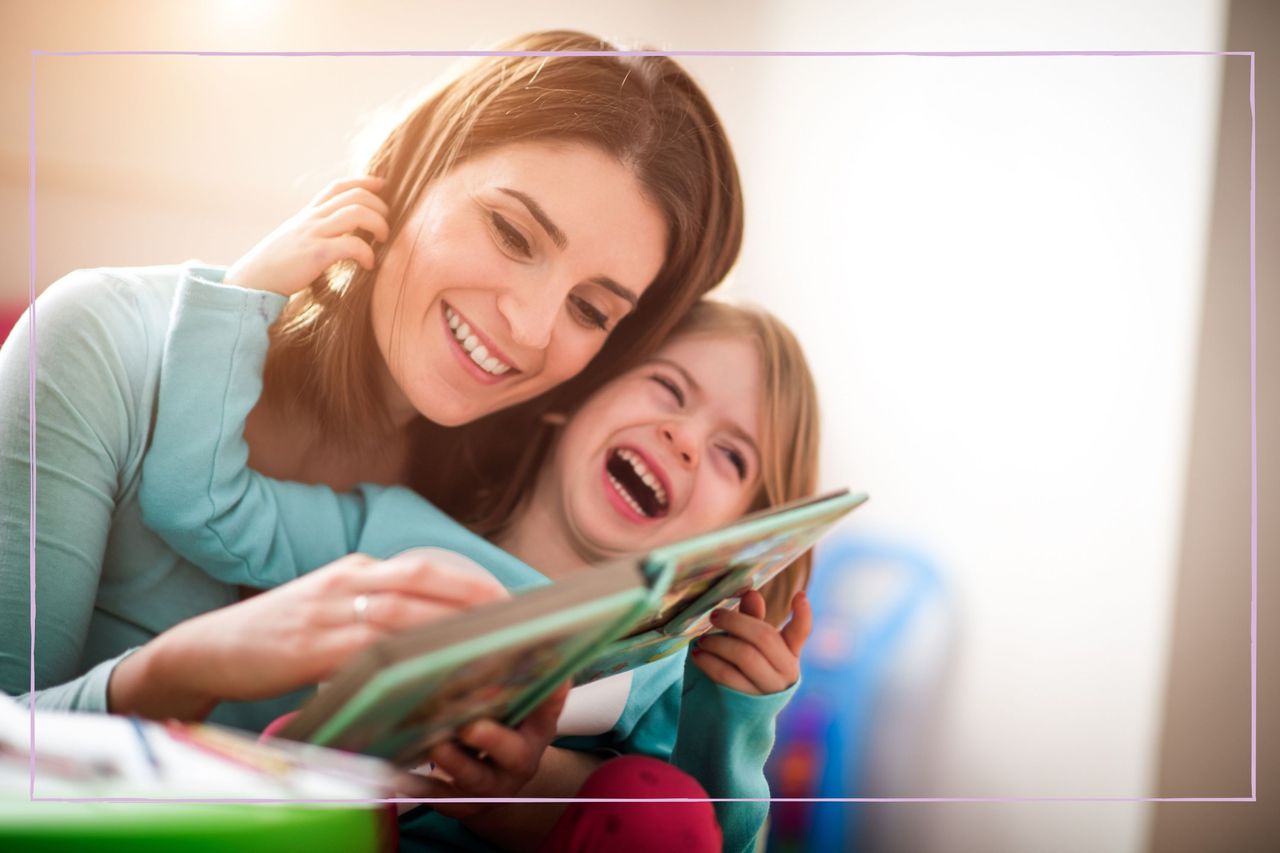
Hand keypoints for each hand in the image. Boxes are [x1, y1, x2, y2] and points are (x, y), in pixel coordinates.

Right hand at [108, 550, 508, 719]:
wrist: (206, 651)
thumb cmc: (274, 636)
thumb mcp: (327, 609)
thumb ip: (371, 611)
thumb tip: (424, 628)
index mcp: (354, 570)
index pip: (423, 566)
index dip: (467, 578)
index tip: (506, 595)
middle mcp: (346, 582)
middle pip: (422, 579)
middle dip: (472, 595)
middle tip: (514, 616)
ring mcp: (326, 612)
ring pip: (401, 612)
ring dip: (447, 627)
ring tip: (488, 645)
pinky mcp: (308, 648)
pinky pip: (366, 651)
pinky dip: (403, 659)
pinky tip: (429, 673)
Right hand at [225, 175, 390, 295]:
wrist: (253, 279)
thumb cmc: (278, 264)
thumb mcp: (296, 237)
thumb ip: (315, 230)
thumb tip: (340, 233)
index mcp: (308, 213)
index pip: (338, 186)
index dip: (363, 182)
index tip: (382, 187)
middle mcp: (312, 218)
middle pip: (355, 196)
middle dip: (379, 206)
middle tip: (386, 226)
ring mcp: (313, 234)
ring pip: (356, 213)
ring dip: (378, 224)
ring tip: (382, 240)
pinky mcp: (316, 254)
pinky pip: (351, 244)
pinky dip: (367, 253)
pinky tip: (369, 264)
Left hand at [402, 682, 571, 819]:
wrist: (495, 784)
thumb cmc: (500, 730)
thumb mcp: (514, 708)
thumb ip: (510, 677)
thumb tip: (511, 628)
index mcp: (536, 730)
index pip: (549, 710)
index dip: (552, 696)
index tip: (551, 679)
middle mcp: (520, 760)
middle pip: (515, 753)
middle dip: (492, 739)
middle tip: (470, 725)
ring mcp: (494, 785)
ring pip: (476, 778)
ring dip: (454, 762)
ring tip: (435, 746)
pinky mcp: (465, 804)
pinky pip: (443, 800)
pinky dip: (422, 789)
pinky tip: (402, 777)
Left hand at [690, 588, 810, 694]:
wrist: (742, 709)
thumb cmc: (749, 664)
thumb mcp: (753, 642)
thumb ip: (752, 618)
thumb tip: (751, 593)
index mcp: (791, 651)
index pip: (801, 631)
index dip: (803, 614)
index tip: (800, 595)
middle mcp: (786, 670)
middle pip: (764, 638)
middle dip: (736, 622)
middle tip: (714, 615)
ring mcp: (769, 688)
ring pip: (745, 656)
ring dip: (719, 643)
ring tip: (703, 639)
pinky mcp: (749, 701)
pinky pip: (727, 676)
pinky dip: (709, 662)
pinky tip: (698, 655)